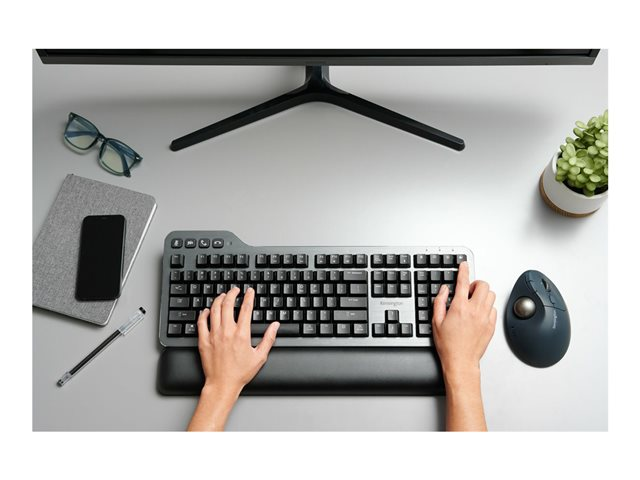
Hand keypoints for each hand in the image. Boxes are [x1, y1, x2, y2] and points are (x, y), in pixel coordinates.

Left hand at [197, 287, 279, 393]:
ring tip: (223, 296)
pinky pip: (202, 322)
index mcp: (241, 334)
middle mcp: (226, 332)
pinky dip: (204, 313)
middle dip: (232, 294)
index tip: (250, 291)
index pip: (245, 309)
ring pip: (214, 310)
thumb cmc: (240, 373)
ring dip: (219, 300)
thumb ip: (268, 338)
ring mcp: (214, 335)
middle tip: (235, 290)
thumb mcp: (260, 356)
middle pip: (228, 304)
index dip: (248, 297)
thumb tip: (275, 325)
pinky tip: (207, 310)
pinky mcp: (203, 340)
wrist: (222, 384)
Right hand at [432, 261, 496, 378]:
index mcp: (460, 307)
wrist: (461, 361)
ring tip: (474, 301)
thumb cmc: (448, 345)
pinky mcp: (491, 325)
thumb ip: (440, 302)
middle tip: (469, 290)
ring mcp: (485, 318)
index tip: (464, 265)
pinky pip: (493, 309)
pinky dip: (487, 307)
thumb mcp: (436, 321)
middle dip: (476, 284)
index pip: (463, 282)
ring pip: (491, 295)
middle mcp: (475, 310)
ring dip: (483, 295)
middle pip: (483, 285)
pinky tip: (479, 313)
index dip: (464, 270)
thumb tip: (444, 289)